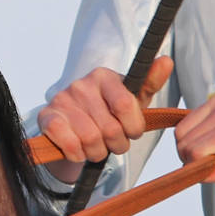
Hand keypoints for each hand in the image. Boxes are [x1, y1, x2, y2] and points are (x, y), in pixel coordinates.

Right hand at [37, 57, 174, 181]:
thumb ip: (150, 82)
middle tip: (113, 143)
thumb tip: (167, 61)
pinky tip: (79, 150)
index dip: (133, 127)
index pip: (126, 105)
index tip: (132, 132)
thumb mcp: (133, 100)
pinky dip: (78, 154)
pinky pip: (70, 144)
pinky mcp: (47, 117)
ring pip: (91, 140)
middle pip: (110, 128)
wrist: (72, 128)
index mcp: (104, 76)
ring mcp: (62, 100)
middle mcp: (81, 84)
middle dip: (116, 144)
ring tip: (97, 147)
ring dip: (97, 152)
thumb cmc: (108, 113)